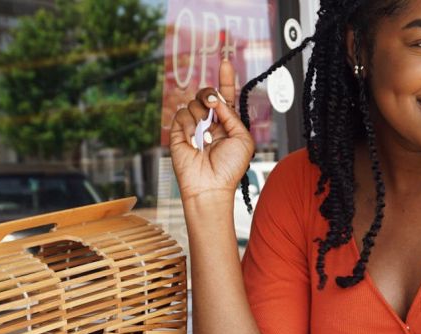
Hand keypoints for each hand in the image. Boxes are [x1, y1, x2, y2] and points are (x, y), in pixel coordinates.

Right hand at [169, 60, 254, 201]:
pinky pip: (181, 115)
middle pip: (207, 94)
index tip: (225, 62)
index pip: (225, 96)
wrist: (211, 186)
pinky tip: (195, 143)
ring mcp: (193, 126)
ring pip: (193, 103)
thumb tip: (219, 101)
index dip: (226, 78)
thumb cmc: (230, 167)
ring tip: (206, 139)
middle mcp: (209, 121)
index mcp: (227, 122)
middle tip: (213, 103)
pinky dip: (189, 127)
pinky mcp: (178, 132)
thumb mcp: (242, 138)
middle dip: (210, 93)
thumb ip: (232, 116)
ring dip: (201, 118)